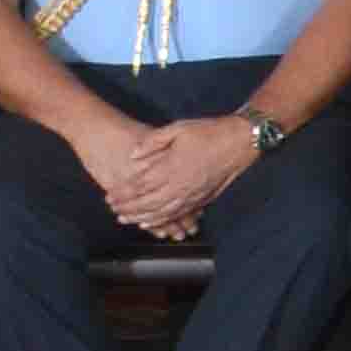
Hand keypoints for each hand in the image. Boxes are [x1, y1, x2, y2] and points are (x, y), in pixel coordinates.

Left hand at [108, 119, 258, 235]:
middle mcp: (178, 185)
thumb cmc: (209, 132)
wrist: (240, 141)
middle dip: (127, 208)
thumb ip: (153, 141)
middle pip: (146, 203)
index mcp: (170, 167)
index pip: (139, 185)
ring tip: (126, 220)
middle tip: (113, 210)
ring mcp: (190, 194)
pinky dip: (161, 221)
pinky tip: (151, 223)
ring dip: (140, 218)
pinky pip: (176, 214)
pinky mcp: (200, 199)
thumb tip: (133, 155)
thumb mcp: (178, 128)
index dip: (122, 192)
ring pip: (160, 212)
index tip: (109, 196)